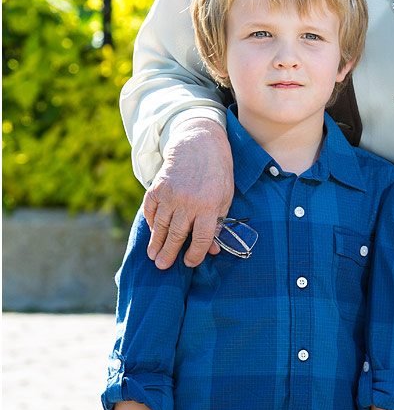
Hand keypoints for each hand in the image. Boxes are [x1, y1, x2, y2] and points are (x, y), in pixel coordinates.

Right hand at [142, 118, 233, 268]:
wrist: (199, 143)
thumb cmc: (217, 172)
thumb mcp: (226, 196)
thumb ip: (219, 223)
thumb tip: (214, 250)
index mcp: (210, 206)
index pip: (202, 238)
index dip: (196, 254)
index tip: (190, 263)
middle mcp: (189, 203)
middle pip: (178, 235)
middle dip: (169, 253)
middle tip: (162, 266)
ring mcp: (171, 195)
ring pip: (162, 225)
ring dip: (156, 242)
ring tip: (153, 255)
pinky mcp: (158, 187)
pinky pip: (151, 210)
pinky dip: (151, 221)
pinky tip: (152, 231)